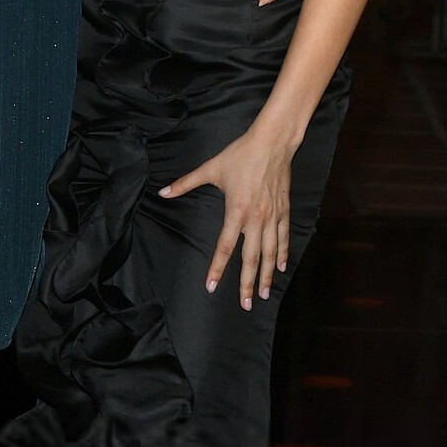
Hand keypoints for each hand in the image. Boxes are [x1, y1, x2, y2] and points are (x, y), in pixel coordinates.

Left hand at [159, 126, 293, 308]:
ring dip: (266, 275)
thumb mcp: (210, 169)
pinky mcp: (283, 210)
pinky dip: (282, 254)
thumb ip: (185, 183)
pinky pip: (283, 238)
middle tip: (246, 304)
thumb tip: (163, 191)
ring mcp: (272, 216)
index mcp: (236, 212)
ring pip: (270, 253)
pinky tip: (280, 268)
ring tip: (264, 294)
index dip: (217, 268)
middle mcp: (256, 219)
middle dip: (247, 284)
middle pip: (251, 259)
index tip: (212, 286)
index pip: (225, 247)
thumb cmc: (240, 155)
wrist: (272, 143)